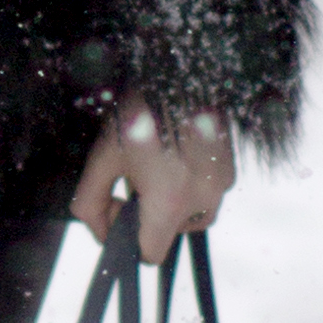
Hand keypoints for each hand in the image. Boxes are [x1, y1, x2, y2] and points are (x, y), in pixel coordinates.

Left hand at [71, 96, 235, 265]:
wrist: (181, 69)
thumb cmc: (140, 110)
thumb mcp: (103, 156)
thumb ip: (90, 201)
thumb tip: (98, 230)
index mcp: (170, 203)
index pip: (151, 253)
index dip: (128, 237)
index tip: (119, 205)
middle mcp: (204, 199)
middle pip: (172, 232)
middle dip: (151, 213)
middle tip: (135, 177)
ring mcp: (223, 182)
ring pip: (195, 212)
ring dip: (173, 198)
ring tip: (156, 162)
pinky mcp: (233, 164)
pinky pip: (209, 189)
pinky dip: (191, 181)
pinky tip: (174, 150)